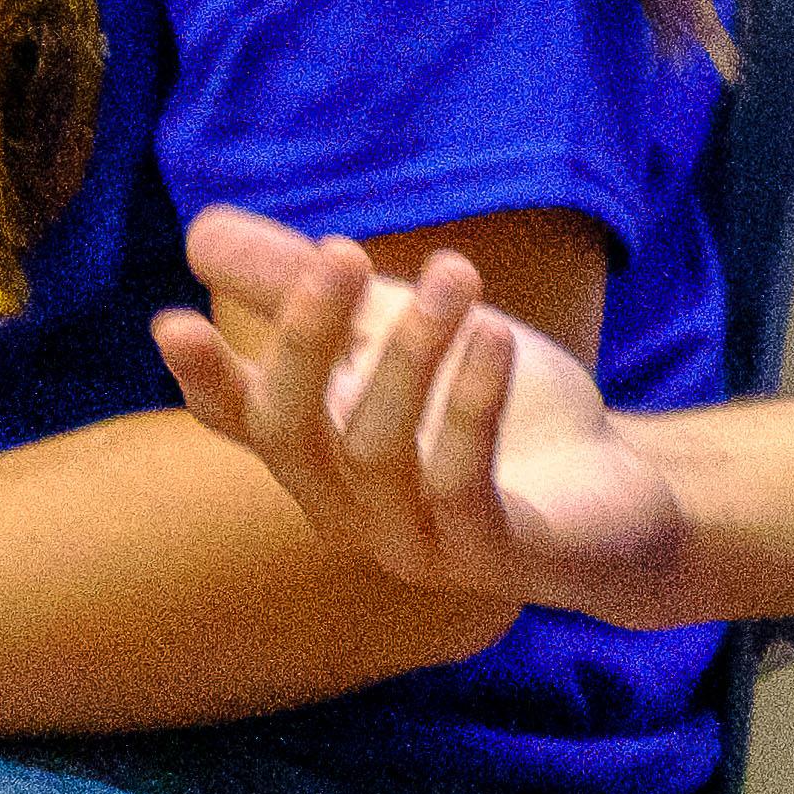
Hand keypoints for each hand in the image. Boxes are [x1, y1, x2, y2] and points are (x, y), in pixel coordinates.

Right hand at [155, 207, 697, 619]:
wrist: (622, 498)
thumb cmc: (502, 413)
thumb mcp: (404, 331)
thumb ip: (310, 288)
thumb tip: (200, 233)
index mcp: (320, 459)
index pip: (243, 424)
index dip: (205, 380)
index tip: (171, 322)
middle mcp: (349, 512)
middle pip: (294, 433)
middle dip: (308, 339)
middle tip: (343, 250)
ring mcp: (415, 545)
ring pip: (378, 452)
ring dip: (414, 354)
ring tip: (458, 273)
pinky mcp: (491, 559)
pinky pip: (461, 485)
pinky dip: (473, 406)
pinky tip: (494, 338)